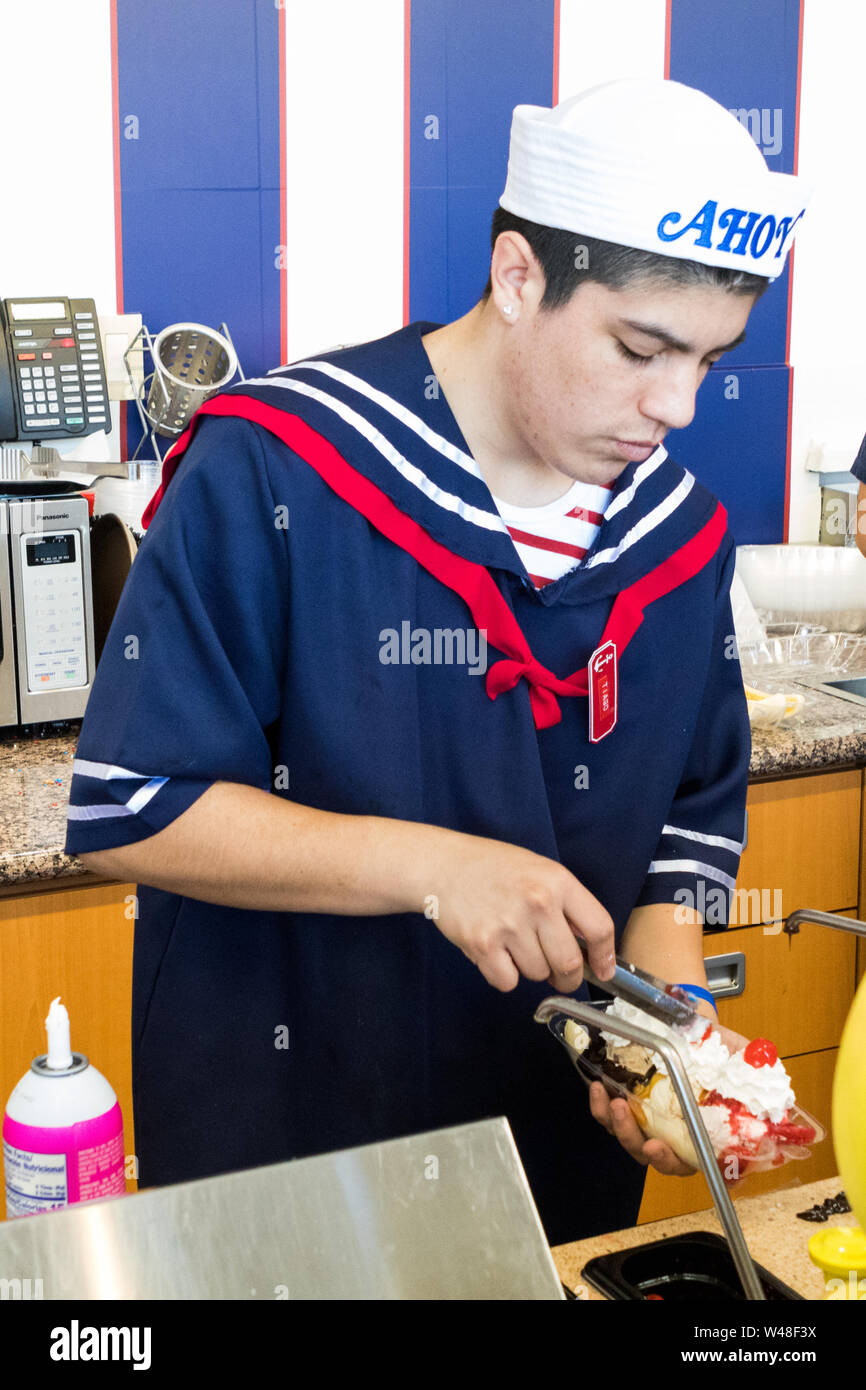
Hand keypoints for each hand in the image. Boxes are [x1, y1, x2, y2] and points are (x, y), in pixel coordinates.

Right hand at [427, 831, 615, 992]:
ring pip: (538, 974)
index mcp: (558, 881)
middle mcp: (537, 902)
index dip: (606, 956)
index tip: (603, 971)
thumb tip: (591, 948)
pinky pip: (508, 982)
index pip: (599, 928)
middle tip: (558, 974)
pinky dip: (504, 975)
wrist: (443, 865)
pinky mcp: (482, 944)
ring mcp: (509, 925)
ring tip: (513, 944)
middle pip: (570, 964)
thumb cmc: (493, 868)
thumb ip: (567, 904)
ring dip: (530, 969)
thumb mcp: (540, 871)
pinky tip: (495, 952)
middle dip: (567, 977)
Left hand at [589, 1021, 752, 1177]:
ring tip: (610, 1101)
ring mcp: (649, 1121)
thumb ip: (754, 1075)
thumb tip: (772, 1088)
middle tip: (627, 1115)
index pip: (689, 1162)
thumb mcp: (740, 1056)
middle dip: (635, 1141)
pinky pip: (609, 1116)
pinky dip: (599, 1107)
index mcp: (703, 1133)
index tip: (660, 1148)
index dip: (673, 1162)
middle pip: (651, 1155)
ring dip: (615, 1125)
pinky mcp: (628, 1104)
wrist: (691, 1023)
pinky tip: (598, 1088)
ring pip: (628, 1139)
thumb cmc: (717, 1048)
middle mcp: (675, 1134)